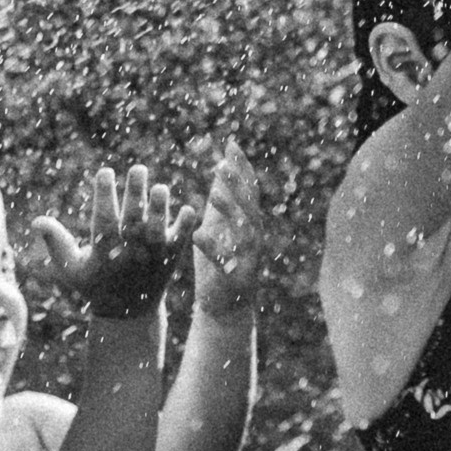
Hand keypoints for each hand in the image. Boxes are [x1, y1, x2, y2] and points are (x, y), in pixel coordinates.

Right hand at [30, 164, 194, 321]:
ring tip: (160, 188)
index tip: (105, 171)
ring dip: (161, 209)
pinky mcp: (170, 258)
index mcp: (104, 253)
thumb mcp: (71, 268)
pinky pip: (181, 241)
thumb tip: (37, 221)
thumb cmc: (94, 283)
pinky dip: (186, 227)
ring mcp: (152, 256)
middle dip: (136, 195)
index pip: (104, 220)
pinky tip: (189, 209)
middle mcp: (129, 253)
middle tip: (138, 169)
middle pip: (133, 221)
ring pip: (157, 230)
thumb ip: (56, 243)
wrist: (128, 313)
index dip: (104, 195)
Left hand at [190, 139, 266, 320]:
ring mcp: (248, 257)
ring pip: (243, 231)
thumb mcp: (221, 225)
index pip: (250, 189)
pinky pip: (225, 261)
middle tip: (223, 165)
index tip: (231, 144)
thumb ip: (224, 198)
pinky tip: (197, 235)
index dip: (242, 167)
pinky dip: (212, 248)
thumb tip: (224, 164)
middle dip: (238, 185)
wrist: (224, 306)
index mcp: (248, 221)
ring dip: (229, 212)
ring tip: (212, 195)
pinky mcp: (236, 277)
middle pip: (250, 205)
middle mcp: (253, 236)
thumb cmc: (220, 261)